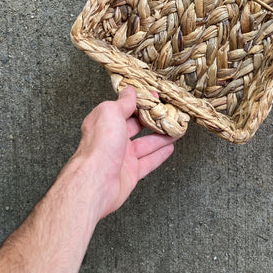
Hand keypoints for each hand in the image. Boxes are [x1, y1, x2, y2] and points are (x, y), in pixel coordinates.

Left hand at [71, 87, 177, 219]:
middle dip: (153, 119)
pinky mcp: (130, 173)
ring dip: (162, 136)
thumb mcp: (111, 113)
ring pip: (147, 144)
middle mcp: (113, 139)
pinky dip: (160, 155)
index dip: (141, 102)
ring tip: (176, 129)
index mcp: (105, 122)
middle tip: (169, 113)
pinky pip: (149, 161)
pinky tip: (169, 148)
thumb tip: (129, 91)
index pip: (125, 108)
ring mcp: (122, 157)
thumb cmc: (100, 145)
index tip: (155, 96)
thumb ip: (123, 103)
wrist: (96, 181)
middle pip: (137, 126)